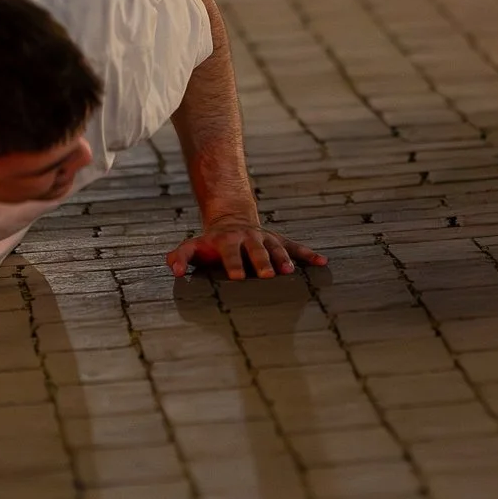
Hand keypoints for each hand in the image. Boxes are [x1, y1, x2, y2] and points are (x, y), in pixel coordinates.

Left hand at [168, 219, 326, 279]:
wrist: (231, 220)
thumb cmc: (209, 243)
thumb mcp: (192, 246)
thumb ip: (181, 257)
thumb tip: (175, 272)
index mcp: (227, 240)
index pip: (230, 253)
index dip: (233, 264)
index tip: (238, 278)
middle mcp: (249, 238)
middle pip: (256, 249)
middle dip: (263, 261)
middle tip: (268, 275)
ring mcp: (266, 239)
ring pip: (277, 247)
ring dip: (284, 259)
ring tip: (291, 272)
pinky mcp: (279, 241)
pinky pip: (296, 247)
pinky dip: (309, 254)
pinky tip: (322, 262)